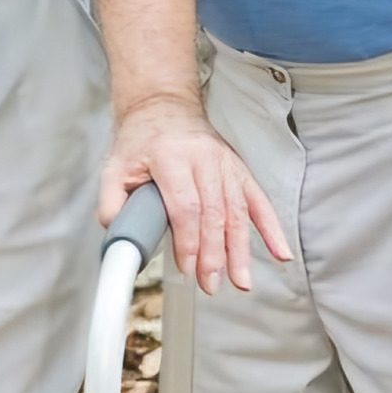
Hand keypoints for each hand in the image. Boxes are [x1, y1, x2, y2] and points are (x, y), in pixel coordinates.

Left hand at [101, 92, 289, 295]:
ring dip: (240, 250)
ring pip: (237, 211)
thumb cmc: (141, 140)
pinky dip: (271, 228)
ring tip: (240, 281)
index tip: (188, 267)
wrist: (164, 107)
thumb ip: (111, 202)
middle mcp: (203, 158)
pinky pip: (259, 201)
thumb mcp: (114, 166)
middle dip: (215, 254)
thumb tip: (120, 237)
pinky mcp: (239, 169)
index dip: (189, 241)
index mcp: (171, 156)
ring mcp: (226, 163)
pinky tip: (280, 252)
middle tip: (212, 284)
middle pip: (215, 212)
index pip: (186, 205)